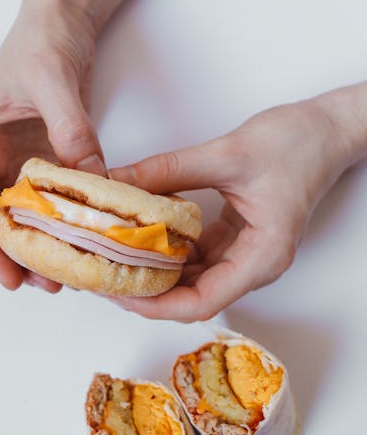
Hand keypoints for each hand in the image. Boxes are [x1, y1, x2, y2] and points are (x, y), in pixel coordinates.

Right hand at [0, 1, 104, 291]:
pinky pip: (50, 202)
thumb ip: (70, 129)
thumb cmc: (42, 39)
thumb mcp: (52, 80)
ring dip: (42, 246)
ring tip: (69, 273)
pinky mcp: (44, 160)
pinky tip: (83, 240)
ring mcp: (16, 161)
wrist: (62, 19)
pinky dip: (63, 224)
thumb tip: (92, 180)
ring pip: (22, 218)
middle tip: (50, 285)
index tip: (10, 278)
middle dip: (18, 257)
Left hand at [110, 98, 351, 320]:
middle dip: (148, 291)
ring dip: (156, 272)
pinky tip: (143, 239)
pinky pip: (197, 256)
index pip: (203, 301)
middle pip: (194, 296)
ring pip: (193, 278)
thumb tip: (120, 182)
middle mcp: (254, 264)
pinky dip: (169, 251)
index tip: (122, 294)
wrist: (327, 129)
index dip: (158, 305)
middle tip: (107, 276)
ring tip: (117, 260)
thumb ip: (169, 170)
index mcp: (262, 257)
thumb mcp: (227, 154)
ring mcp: (245, 253)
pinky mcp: (237, 238)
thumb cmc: (298, 144)